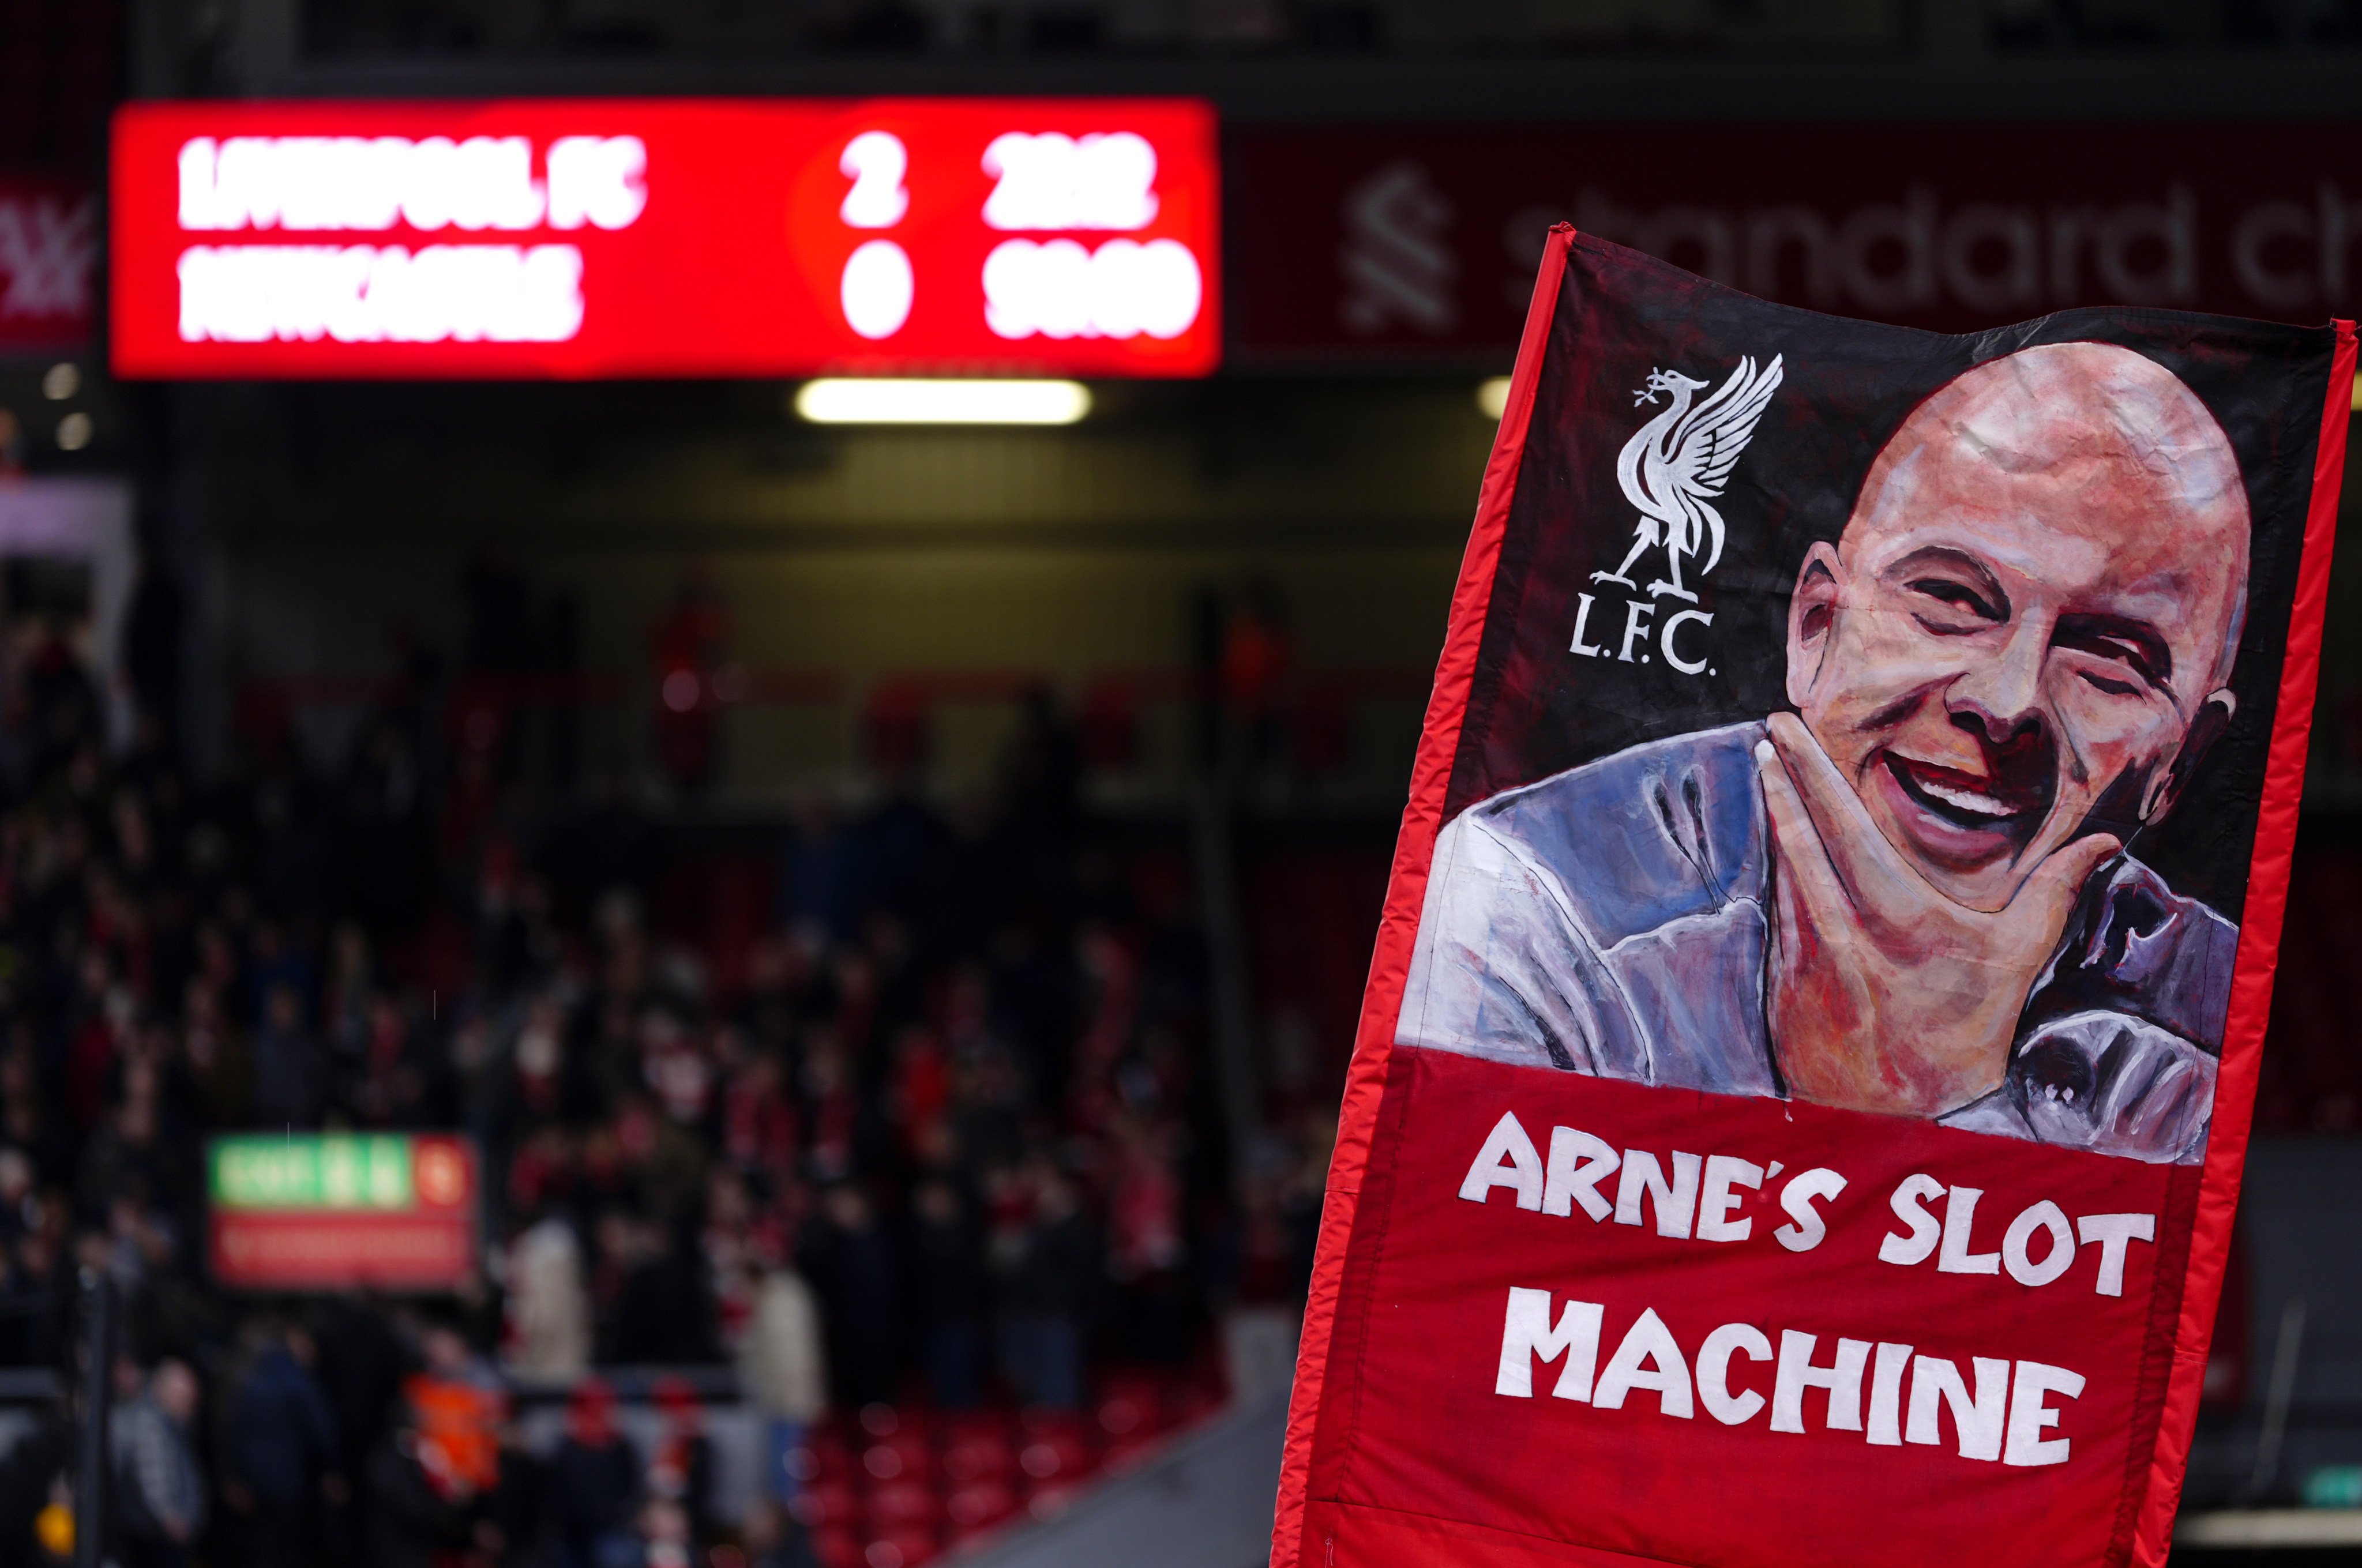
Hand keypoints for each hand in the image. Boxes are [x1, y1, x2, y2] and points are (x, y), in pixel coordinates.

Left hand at [1756, 712, 2117, 1116]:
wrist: (1899, 1125)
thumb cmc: (1961, 1040)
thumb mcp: (2015, 964)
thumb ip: (2054, 893)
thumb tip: (2104, 839)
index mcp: (1894, 915)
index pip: (1842, 824)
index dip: (1811, 771)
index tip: (1785, 730)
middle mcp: (1837, 929)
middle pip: (1798, 834)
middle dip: (1781, 776)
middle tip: (1768, 731)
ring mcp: (1802, 955)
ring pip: (1782, 869)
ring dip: (1775, 818)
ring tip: (1767, 770)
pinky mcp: (1782, 982)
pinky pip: (1777, 911)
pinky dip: (1777, 873)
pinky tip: (1775, 846)